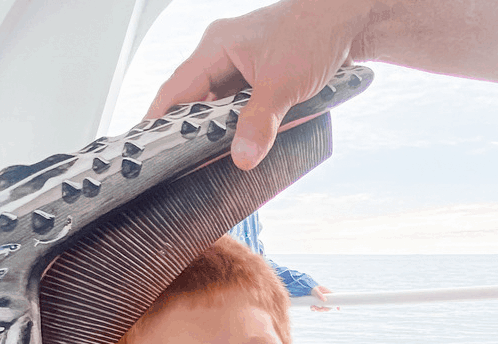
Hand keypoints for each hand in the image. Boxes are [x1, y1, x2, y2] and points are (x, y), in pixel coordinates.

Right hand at [147, 0, 371, 169]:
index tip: (146, 151)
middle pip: (194, 101)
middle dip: (188, 133)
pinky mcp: (260, 78)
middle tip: (179, 168)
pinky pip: (239, 107)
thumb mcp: (283, 85)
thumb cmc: (314, 33)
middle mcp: (222, 55)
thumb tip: (241, 159)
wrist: (350, 20)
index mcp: (215, 47)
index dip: (158, 122)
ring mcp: (241, 67)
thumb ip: (260, 123)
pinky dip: (238, 127)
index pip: (174, 90)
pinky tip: (239, 147)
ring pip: (218, 107)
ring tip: (205, 164)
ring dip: (216, 133)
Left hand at [310, 285, 337, 311]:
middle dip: (325, 309)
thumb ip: (320, 294)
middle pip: (329, 307)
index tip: (339, 309)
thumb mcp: (316, 290)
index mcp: (329, 294)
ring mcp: (322, 303)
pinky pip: (316, 309)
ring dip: (318, 310)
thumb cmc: (314, 288)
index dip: (338, 305)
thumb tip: (325, 300)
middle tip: (320, 308)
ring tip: (313, 306)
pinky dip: (314, 309)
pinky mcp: (317, 305)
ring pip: (323, 309)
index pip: (335, 299)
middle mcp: (326, 299)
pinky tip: (311, 306)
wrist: (308, 289)